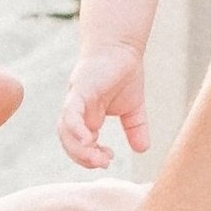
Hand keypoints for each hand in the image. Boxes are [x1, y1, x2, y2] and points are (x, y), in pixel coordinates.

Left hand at [59, 38, 149, 169]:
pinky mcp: (77, 92)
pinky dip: (75, 130)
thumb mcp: (134, 109)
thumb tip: (143, 150)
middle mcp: (77, 113)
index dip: (90, 158)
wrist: (121, 48)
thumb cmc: (124, 74)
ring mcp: (75, 103)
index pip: (80, 146)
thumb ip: (136, 129)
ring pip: (66, 132)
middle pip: (70, 143)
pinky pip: (70, 115)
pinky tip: (87, 140)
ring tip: (97, 157)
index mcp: (87, 119)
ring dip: (79, 149)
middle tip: (103, 163)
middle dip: (84, 158)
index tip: (107, 161)